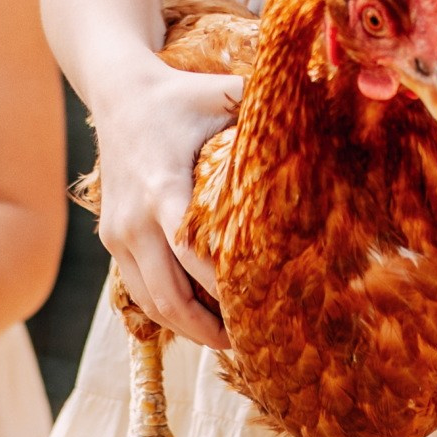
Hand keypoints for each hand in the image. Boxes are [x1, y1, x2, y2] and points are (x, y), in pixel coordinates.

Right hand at [90, 57, 240, 349]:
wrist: (116, 94)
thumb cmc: (177, 95)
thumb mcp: (218, 93)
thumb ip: (263, 106)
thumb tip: (325, 100)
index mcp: (162, 187)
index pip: (190, 255)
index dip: (222, 290)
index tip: (258, 310)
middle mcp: (133, 219)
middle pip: (168, 296)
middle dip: (207, 328)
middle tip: (249, 343)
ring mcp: (117, 233)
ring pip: (149, 302)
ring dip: (186, 327)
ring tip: (227, 339)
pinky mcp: (110, 239)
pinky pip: (137, 289)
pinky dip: (166, 309)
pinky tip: (198, 316)